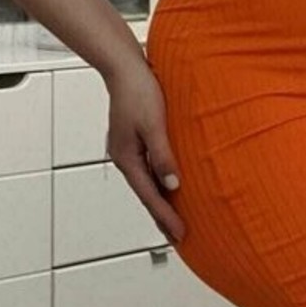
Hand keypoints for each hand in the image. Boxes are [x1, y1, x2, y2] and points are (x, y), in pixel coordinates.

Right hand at [105, 58, 186, 244]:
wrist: (126, 68)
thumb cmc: (138, 91)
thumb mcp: (154, 125)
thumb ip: (163, 155)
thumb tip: (173, 184)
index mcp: (126, 158)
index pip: (150, 196)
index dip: (166, 216)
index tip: (180, 234)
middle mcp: (125, 157)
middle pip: (146, 195)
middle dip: (161, 217)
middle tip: (178, 237)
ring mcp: (128, 150)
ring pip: (147, 184)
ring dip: (161, 202)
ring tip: (174, 219)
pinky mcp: (135, 141)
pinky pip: (148, 170)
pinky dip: (158, 183)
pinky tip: (168, 186)